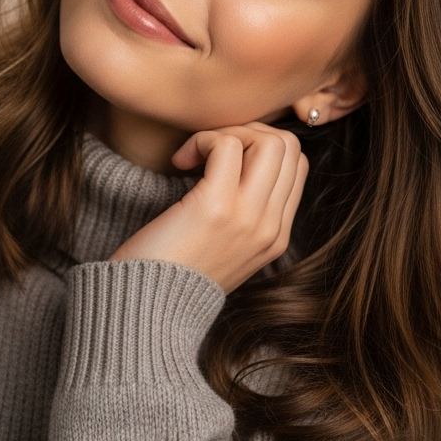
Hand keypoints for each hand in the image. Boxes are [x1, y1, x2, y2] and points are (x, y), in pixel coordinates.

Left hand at [110, 122, 308, 293]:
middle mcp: (270, 227)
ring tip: (196, 154)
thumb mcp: (222, 247)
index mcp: (275, 237)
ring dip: (227, 133)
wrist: (144, 309)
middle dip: (247, 131)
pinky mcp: (216, 207)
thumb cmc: (169, 272)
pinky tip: (180, 161)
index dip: (260, 145)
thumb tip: (236, 161)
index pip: (296, 165)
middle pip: (288, 146)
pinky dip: (202, 140)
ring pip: (269, 141)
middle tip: (209, 149)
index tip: (220, 160)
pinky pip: (226, 145)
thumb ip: (242, 214)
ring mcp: (248, 217)